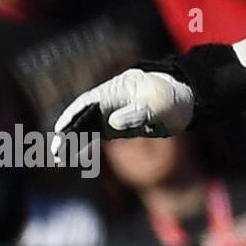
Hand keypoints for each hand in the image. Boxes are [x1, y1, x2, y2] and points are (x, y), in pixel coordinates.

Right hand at [50, 68, 194, 162]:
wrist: (189, 97)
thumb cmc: (176, 99)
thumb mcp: (163, 106)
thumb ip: (139, 113)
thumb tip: (112, 123)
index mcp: (119, 88)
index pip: (89, 102)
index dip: (73, 116)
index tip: (62, 131)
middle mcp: (111, 97)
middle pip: (83, 113)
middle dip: (68, 130)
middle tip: (57, 151)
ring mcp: (113, 109)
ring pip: (86, 124)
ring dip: (73, 138)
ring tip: (61, 157)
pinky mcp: (118, 122)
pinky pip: (96, 132)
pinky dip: (86, 142)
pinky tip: (80, 156)